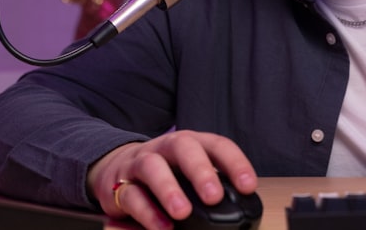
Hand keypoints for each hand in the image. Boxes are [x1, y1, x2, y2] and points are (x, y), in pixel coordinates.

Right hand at [87, 129, 256, 229]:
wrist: (117, 168)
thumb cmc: (165, 173)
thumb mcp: (189, 173)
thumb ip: (208, 187)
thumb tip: (237, 211)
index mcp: (192, 144)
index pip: (216, 145)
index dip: (234, 163)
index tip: (248, 185)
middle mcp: (167, 148)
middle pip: (184, 147)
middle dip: (200, 171)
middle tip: (213, 196)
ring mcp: (141, 162)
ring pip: (152, 166)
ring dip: (168, 189)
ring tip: (182, 212)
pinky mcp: (119, 183)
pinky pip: (131, 195)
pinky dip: (147, 212)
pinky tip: (161, 227)